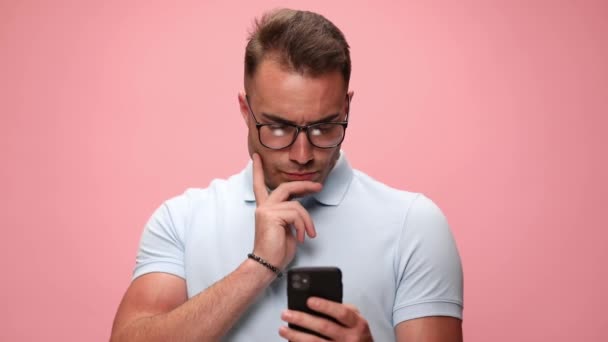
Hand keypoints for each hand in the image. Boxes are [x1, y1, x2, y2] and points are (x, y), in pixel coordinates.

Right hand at [251, 153, 322, 269]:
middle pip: (285, 187)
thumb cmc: (276, 251)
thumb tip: (301, 210)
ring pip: (296, 205)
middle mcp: (263, 207)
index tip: (257, 157)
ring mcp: (266, 210)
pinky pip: (296, 214)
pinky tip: (301, 237)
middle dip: (304, 185)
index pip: (260, 185)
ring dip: (307, 220)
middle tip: (318, 186)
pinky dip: (303, 226)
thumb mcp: (287, 229)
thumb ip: (291, 216)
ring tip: (309, 234)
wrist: (266, 265)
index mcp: (265, 209)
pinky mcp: (271, 215)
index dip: (258, 170)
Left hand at [279, 297, 372, 340]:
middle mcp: (350, 338)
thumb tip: (319, 300)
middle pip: (324, 327)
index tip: (309, 301)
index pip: (341, 312)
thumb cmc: (357, 334)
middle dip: (302, 319)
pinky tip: (291, 341)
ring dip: (295, 336)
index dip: (325, 306)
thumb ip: (344, 309)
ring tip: (282, 329)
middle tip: (286, 313)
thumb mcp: (357, 319)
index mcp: (357, 324)